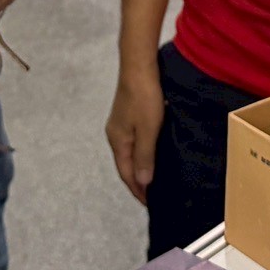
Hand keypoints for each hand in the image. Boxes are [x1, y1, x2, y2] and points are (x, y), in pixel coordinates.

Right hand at [105, 63, 163, 205]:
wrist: (139, 66)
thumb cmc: (144, 97)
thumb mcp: (148, 130)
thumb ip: (145, 157)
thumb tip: (142, 182)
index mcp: (118, 141)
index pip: (126, 173)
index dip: (137, 190)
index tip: (150, 203)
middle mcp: (115, 134)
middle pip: (125, 165)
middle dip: (138, 181)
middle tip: (153, 195)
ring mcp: (120, 124)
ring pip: (130, 153)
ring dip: (140, 167)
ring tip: (154, 177)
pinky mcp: (127, 115)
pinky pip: (133, 141)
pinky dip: (142, 153)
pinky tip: (152, 152)